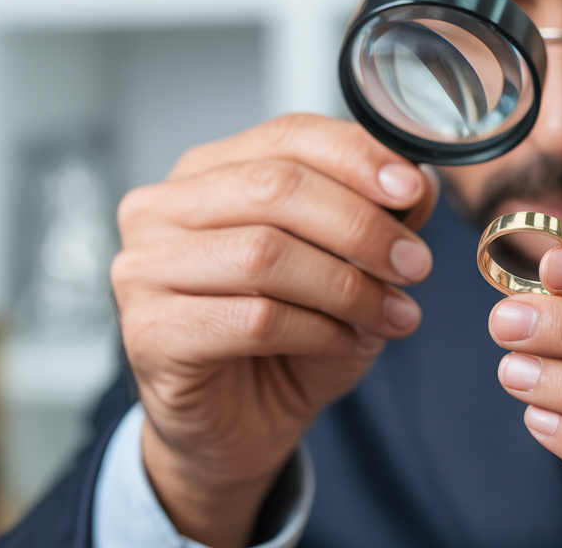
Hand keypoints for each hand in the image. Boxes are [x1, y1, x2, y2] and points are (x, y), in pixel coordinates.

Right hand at [110, 114, 437, 547]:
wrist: (240, 426)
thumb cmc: (285, 337)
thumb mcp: (345, 266)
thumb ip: (376, 217)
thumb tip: (418, 184)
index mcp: (208, 170)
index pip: (286, 134)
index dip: (356, 156)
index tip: (413, 190)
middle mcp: (163, 207)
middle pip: (276, 188)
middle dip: (361, 227)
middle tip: (416, 265)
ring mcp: (144, 268)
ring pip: (265, 254)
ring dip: (348, 287)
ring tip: (394, 315)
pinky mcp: (149, 332)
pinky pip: (252, 319)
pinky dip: (319, 330)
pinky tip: (350, 343)